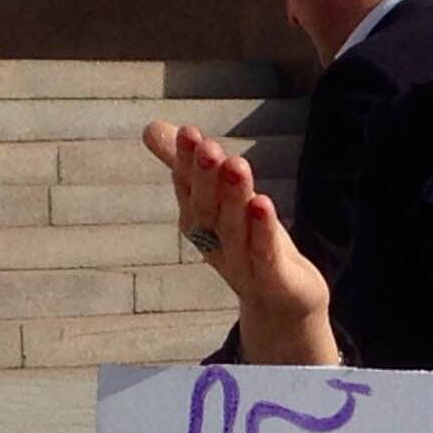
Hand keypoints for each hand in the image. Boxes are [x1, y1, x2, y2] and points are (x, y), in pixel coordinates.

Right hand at [141, 120, 334, 361]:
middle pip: (207, 209)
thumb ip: (188, 166)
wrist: (282, 304)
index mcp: (200, 223)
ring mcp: (242, 265)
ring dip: (234, 197)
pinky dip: (261, 230)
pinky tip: (263, 204)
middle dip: (205, 177)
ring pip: (235, 229)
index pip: (189, 190)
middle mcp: (215, 244)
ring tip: (237, 164)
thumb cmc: (247, 244)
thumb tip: (150, 128)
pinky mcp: (272, 281)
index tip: (188, 132)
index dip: (187, 163)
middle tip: (207, 146)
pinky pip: (264, 254)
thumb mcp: (218, 201)